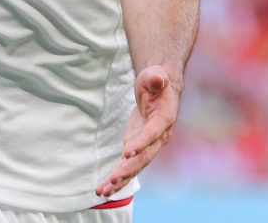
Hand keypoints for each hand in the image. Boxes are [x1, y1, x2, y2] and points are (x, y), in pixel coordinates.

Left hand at [95, 66, 179, 197]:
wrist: (159, 89)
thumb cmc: (156, 81)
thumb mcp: (155, 76)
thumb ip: (156, 78)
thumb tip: (158, 78)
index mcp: (164, 119)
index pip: (153, 133)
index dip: (142, 143)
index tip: (128, 152)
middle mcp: (159, 137)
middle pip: (144, 157)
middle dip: (129, 169)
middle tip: (114, 179)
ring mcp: (148, 146)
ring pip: (135, 167)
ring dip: (120, 180)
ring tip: (104, 191)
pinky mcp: (137, 149)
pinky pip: (128, 166)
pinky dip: (116, 178)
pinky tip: (103, 189)